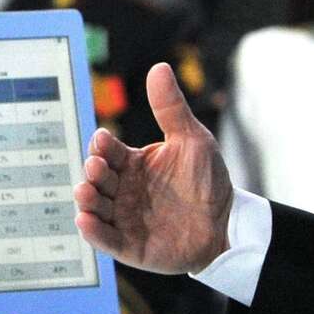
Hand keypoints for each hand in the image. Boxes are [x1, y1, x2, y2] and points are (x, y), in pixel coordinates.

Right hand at [73, 61, 232, 274]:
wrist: (228, 225)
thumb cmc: (208, 181)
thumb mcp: (192, 140)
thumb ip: (171, 108)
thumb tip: (159, 67)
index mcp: (132, 164)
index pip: (108, 151)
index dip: (102, 146)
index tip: (103, 140)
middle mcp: (122, 190)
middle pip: (97, 178)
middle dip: (92, 172)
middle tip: (96, 167)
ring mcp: (123, 219)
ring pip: (95, 207)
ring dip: (86, 199)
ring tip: (85, 192)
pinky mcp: (130, 246)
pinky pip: (106, 240)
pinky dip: (92, 232)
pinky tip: (85, 221)